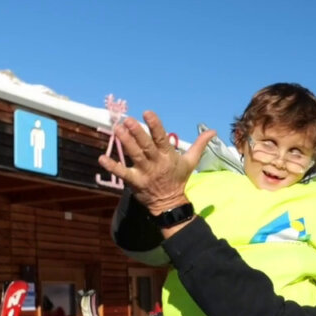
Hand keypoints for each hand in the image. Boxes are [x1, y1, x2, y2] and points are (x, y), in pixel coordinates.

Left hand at [97, 111, 214, 214]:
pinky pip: (122, 173)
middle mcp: (156, 162)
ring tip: (117, 129)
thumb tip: (213, 131)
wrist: (171, 203)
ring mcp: (145, 172)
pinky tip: (101, 158)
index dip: (155, 125)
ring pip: (134, 156)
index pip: (162, 138)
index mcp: (168, 155)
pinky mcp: (135, 182)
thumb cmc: (179, 179)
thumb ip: (199, 144)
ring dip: (125, 143)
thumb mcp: (191, 161)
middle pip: (146, 146)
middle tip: (128, 120)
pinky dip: (112, 166)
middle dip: (137, 133)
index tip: (147, 113)